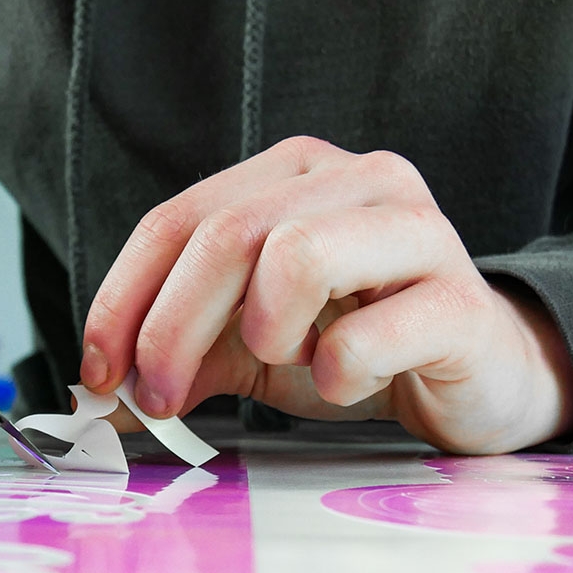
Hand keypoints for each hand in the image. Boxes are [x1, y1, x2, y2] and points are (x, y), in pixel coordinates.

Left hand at [82, 138, 572, 453]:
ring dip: (263, 333)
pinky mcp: (460, 296)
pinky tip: (346, 380)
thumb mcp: (251, 342)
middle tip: (158, 397)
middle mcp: (354, 179)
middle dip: (170, 330)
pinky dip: (334, 373)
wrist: (474, 372)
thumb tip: (98, 395)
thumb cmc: (358, 342)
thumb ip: (181, 355)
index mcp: (292, 175)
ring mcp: (414, 228)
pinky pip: (366, 334)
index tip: (98, 371)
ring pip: (295, 255)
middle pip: (224, 236)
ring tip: (287, 360)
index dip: (123, 298)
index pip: (177, 219)